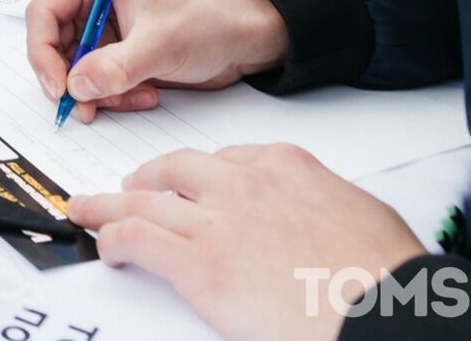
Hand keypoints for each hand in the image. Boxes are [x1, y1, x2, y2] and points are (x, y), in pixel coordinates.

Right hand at [25, 0, 288, 122]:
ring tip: (132, 97)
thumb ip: (116, 66)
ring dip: (97, 91)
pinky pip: (93, 78)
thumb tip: (77, 85)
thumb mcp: (161, 43)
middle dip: (73, 79)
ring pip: (72, 67)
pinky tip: (142, 94)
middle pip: (52, 43)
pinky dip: (112, 94)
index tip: (60, 87)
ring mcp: (100, 22)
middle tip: (87, 106)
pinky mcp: (112, 47)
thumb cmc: (210, 20)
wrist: (244, 39)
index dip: (44, 53)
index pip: (43, 12)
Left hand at [68, 145, 425, 340]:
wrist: (386, 309)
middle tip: (124, 188)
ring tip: (85, 210)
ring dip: (107, 206)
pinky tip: (106, 247)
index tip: (184, 186)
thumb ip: (317, 203)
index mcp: (284, 165)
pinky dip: (113, 239)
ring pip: (142, 200)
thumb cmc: (384, 273)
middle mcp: (242, 183)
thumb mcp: (358, 212)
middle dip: (143, 181)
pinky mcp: (198, 262)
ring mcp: (216, 219)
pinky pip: (137, 238)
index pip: (222, 160)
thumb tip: (309, 218)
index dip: (195, 177)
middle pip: (172, 171)